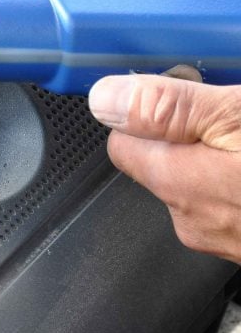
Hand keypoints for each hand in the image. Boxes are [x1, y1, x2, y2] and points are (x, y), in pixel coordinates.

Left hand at [88, 73, 240, 262]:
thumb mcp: (237, 118)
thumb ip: (170, 108)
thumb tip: (104, 99)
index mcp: (179, 185)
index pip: (122, 145)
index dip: (145, 114)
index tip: (175, 93)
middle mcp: (195, 223)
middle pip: (162, 165)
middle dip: (187, 137)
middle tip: (226, 115)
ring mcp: (227, 239)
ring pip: (200, 184)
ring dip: (217, 160)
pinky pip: (231, 202)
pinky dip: (238, 182)